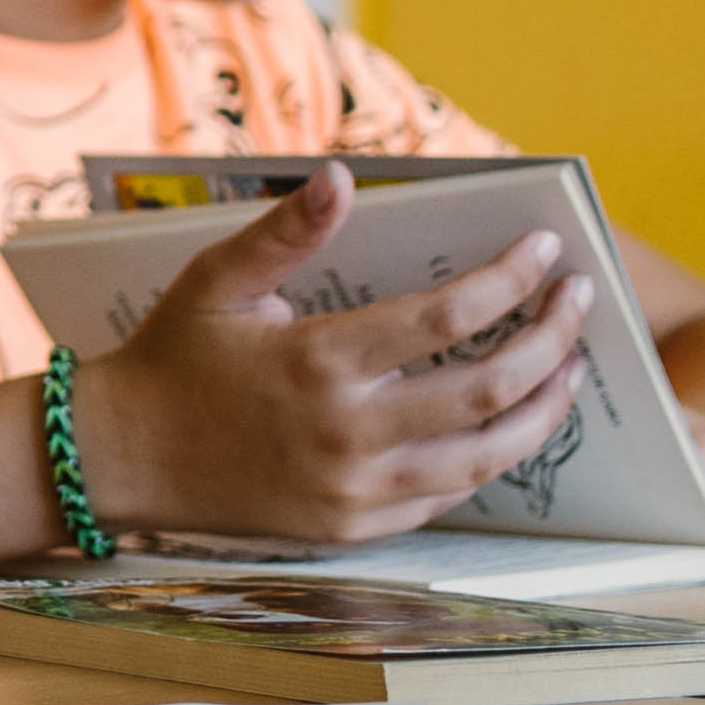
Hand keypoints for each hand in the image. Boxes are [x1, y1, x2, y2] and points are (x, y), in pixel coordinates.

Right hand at [73, 166, 595, 543]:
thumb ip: (286, 229)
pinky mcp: (354, 528)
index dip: (510, 281)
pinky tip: (507, 425)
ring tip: (570, 371)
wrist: (124, 458)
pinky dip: (489, 459)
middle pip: (489, 390)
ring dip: (543, 410)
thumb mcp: (216, 280)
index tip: (547, 250)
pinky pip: (447, 497)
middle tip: (581, 303)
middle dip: (553, 341)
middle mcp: (347, 432)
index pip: (448, 318)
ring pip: (486, 457)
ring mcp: (355, 491)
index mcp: (319, 361)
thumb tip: (344, 175)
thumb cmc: (174, 357)